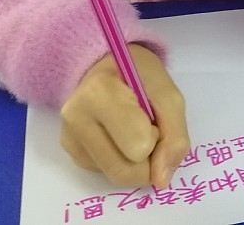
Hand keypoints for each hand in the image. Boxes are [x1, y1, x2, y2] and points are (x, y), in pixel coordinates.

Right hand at [60, 44, 188, 187]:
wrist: (108, 65)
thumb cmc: (140, 75)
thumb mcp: (169, 96)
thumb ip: (175, 137)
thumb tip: (161, 180)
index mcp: (99, 94)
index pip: (139, 148)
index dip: (155, 137)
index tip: (151, 114)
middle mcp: (76, 117)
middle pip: (124, 171)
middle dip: (147, 157)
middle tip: (146, 127)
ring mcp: (68, 136)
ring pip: (114, 176)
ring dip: (135, 161)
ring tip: (132, 129)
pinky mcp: (69, 150)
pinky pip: (104, 172)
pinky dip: (119, 158)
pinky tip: (117, 134)